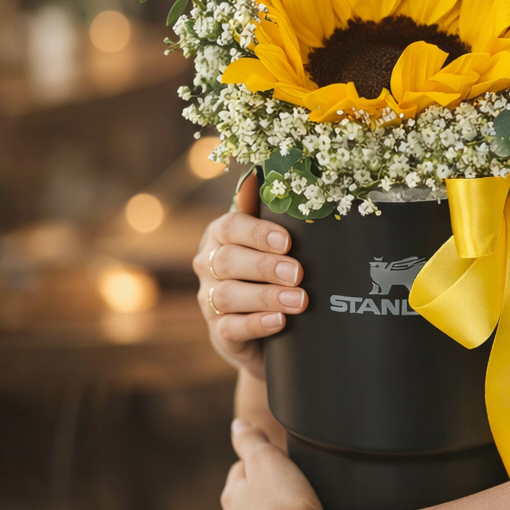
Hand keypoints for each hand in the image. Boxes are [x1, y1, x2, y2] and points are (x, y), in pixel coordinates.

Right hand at [194, 174, 307, 378]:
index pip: (231, 227)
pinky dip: (256, 324)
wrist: (265, 328)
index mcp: (222, 236)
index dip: (257, 233)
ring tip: (299, 300)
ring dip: (266, 297)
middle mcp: (209, 265)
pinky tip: (279, 321)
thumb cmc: (273, 272)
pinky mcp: (219, 333)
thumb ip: (275, 214)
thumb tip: (265, 177)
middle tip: (298, 273)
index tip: (287, 241)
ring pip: (229, 295)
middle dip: (265, 266)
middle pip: (228, 261)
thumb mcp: (275, 244)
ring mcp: (210, 300)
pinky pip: (231, 328)